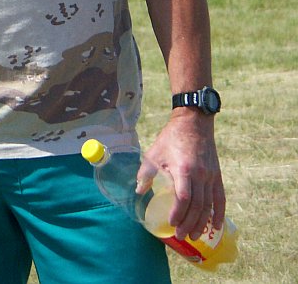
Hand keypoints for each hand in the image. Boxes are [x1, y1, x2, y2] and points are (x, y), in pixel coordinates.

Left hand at [140, 111, 223, 240]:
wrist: (193, 124)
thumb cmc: (171, 139)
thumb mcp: (153, 153)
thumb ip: (146, 173)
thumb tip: (139, 191)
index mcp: (183, 169)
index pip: (183, 197)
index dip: (178, 213)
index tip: (171, 223)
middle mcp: (200, 175)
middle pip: (197, 206)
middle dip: (189, 224)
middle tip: (181, 236)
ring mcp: (211, 177)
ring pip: (209, 205)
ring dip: (202, 223)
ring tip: (194, 236)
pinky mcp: (217, 176)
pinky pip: (220, 199)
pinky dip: (218, 214)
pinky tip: (216, 227)